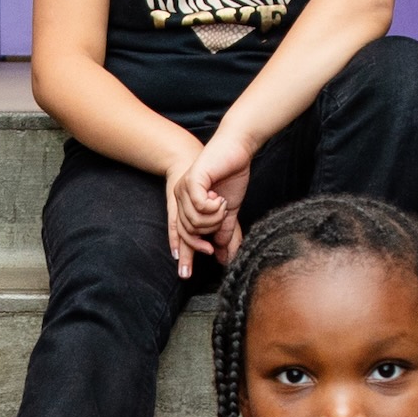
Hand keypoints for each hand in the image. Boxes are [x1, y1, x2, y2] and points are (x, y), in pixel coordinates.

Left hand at [164, 123, 254, 275]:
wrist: (237, 149)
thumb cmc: (231, 175)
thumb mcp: (229, 210)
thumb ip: (225, 231)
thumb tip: (226, 256)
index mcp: (186, 204)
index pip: (181, 233)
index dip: (186, 250)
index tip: (192, 267)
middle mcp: (180, 196)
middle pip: (188, 230)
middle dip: (206, 234)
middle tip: (218, 230)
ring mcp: (184, 187)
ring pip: (194, 220)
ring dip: (214, 218)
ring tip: (223, 206)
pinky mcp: (193, 179)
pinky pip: (199, 205)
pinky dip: (213, 207)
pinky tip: (220, 200)